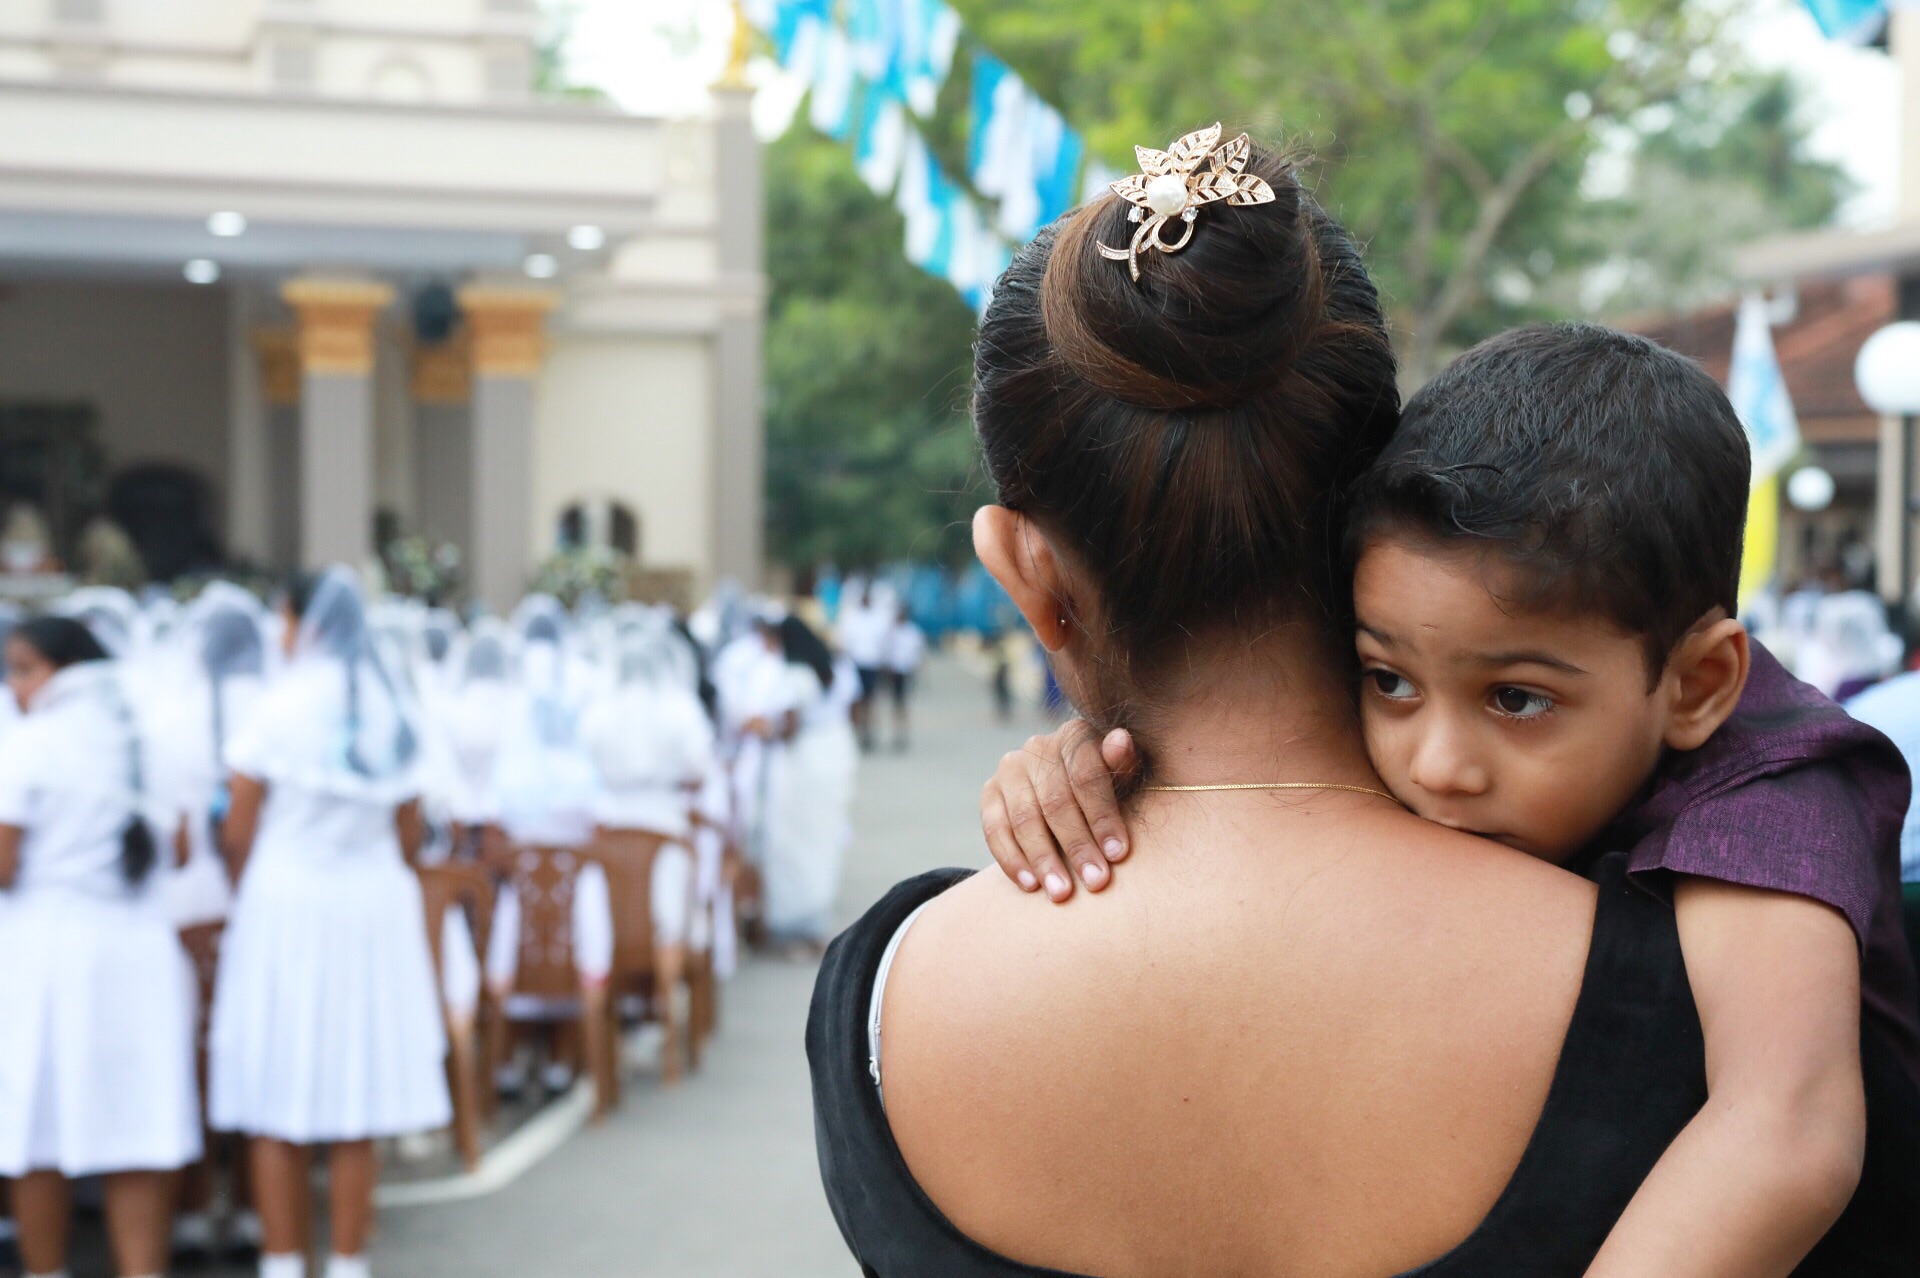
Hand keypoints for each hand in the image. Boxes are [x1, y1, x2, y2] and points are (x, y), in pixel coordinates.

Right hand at [980, 720, 1137, 902]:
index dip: (1103, 816)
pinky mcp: (990, 793)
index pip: (1086, 775)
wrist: (1069, 793)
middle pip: (1055, 800)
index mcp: (1074, 737)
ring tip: (1061, 892)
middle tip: (1095, 881)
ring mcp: (1010, 769)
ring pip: (1024, 818)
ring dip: (1044, 859)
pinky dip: (1011, 860)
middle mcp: (1037, 747)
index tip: (1118, 854)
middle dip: (1077, 845)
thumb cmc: (1107, 788)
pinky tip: (1030, 885)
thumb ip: (1123, 764)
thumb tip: (1121, 740)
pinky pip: (994, 830)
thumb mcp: (1123, 776)